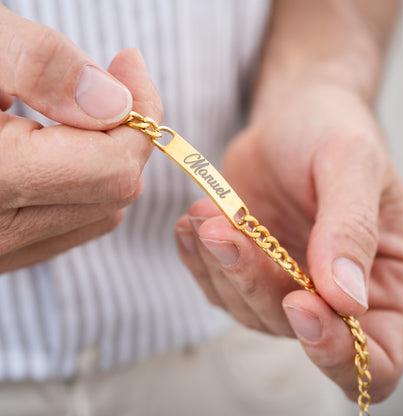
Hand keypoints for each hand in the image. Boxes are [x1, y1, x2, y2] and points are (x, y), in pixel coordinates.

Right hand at [0, 6, 161, 270]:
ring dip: (106, 157)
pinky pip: (72, 223)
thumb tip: (116, 103)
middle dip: (126, 132)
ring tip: (76, 111)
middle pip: (114, 192)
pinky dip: (84, 183)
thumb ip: (42, 68)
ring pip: (100, 211)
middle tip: (110, 80)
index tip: (129, 65)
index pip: (112, 169)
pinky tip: (58, 146)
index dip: (139, 115)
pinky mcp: (2, 254)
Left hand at [175, 79, 402, 401]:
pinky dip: (197, 258)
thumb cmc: (333, 131)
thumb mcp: (352, 165)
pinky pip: (216, 282)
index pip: (379, 354)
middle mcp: (333, 292)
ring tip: (204, 216)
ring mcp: (284, 281)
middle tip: (225, 231)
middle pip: (294, 329)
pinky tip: (190, 225)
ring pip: (246, 307)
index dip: (340, 352)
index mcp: (385, 279)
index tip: (300, 304)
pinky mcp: (246, 264)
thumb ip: (352, 230)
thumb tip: (346, 299)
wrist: (294, 115)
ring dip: (218, 265)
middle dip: (254, 283)